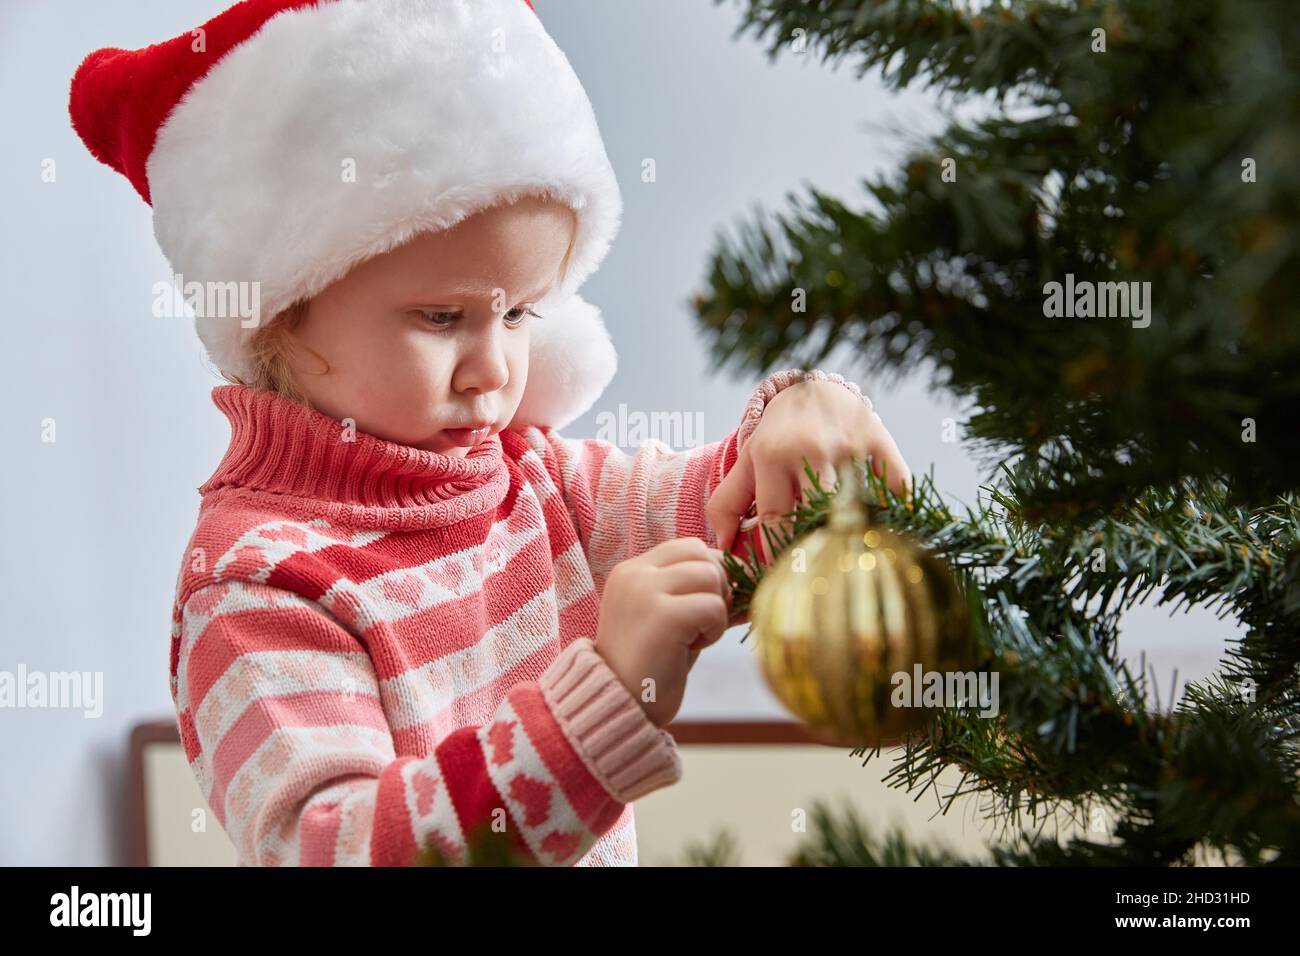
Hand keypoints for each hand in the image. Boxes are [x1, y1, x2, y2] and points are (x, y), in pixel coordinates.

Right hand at [594, 538, 731, 726]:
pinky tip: (690, 648)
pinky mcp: (662, 615)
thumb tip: (750, 578)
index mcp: (632, 570)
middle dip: (717, 588)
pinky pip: (714, 607)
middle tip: (702, 623)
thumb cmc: (650, 665)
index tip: (707, 606)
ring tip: (693, 637)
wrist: (618, 705)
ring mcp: (645, 591)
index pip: (690, 547)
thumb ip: (698, 592)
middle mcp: (634, 573)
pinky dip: (714, 630)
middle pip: (704, 555)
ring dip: (715, 611)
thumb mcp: (672, 618)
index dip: (711, 572)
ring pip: (712, 577)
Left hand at [708, 379, 911, 563]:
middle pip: (815, 514)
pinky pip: (895, 483)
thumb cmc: (776, 437)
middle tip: (817, 569)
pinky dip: (897, 505)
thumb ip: (727, 503)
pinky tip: (891, 521)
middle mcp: (809, 450)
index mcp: (771, 457)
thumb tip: (724, 548)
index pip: (773, 520)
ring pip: (855, 502)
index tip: (781, 577)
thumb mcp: (746, 462)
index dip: (776, 555)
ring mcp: (846, 444)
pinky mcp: (878, 438)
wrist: (811, 387)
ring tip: (851, 550)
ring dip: (855, 529)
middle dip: (816, 546)